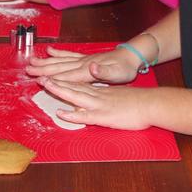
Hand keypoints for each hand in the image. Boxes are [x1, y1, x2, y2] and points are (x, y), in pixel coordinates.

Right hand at [25, 46, 140, 83]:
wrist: (131, 56)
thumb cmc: (125, 69)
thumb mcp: (118, 74)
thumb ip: (103, 72)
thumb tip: (91, 67)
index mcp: (87, 71)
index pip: (66, 76)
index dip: (51, 78)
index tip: (37, 79)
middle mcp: (82, 63)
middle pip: (59, 67)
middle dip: (42, 69)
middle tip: (27, 69)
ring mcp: (83, 59)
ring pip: (60, 61)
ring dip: (46, 62)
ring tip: (32, 60)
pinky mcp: (85, 57)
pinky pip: (68, 55)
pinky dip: (58, 53)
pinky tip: (49, 50)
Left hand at [38, 77, 152, 129]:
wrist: (151, 104)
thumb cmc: (136, 101)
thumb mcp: (116, 94)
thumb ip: (103, 95)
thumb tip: (91, 96)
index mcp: (99, 90)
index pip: (77, 83)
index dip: (63, 80)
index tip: (49, 76)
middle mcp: (96, 94)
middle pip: (72, 86)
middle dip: (55, 82)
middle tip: (40, 77)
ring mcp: (99, 104)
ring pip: (76, 96)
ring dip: (59, 90)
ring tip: (45, 85)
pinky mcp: (104, 116)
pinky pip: (85, 116)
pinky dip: (72, 114)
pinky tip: (60, 113)